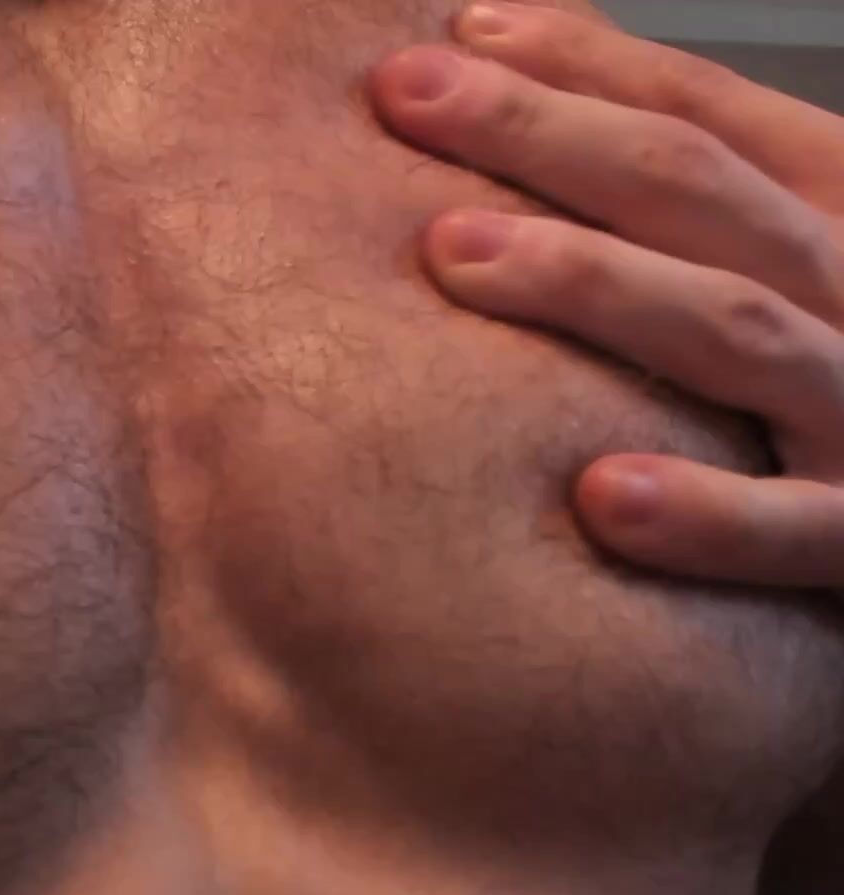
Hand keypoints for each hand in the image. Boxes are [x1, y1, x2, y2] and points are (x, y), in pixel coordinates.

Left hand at [368, 0, 843, 586]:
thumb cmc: (831, 399)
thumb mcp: (786, 280)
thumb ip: (687, 218)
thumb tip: (519, 104)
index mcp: (837, 222)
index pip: (708, 116)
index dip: (584, 68)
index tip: (456, 34)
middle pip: (700, 191)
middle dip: (548, 133)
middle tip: (407, 96)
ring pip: (736, 330)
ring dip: (595, 284)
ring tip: (453, 249)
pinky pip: (796, 532)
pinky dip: (710, 512)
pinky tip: (602, 492)